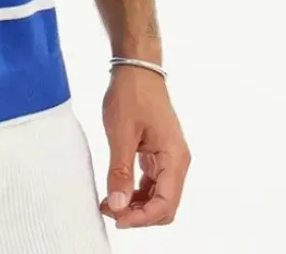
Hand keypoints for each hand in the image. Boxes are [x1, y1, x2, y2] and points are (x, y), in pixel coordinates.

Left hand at [98, 65, 189, 227]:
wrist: (136, 68)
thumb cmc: (131, 94)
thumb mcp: (121, 133)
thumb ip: (120, 171)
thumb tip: (118, 205)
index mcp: (174, 158)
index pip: (165, 204)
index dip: (142, 218)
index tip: (117, 219)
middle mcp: (177, 161)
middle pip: (165, 205)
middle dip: (139, 215)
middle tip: (110, 211)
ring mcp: (168, 158)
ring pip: (158, 196)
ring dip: (136, 205)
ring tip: (109, 203)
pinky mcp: (158, 153)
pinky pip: (152, 183)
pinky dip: (136, 192)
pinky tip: (117, 191)